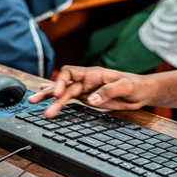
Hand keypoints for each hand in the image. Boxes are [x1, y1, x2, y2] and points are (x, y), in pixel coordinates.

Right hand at [28, 65, 151, 117]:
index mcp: (93, 74)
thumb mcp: (125, 87)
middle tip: (36, 104)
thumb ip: (108, 92)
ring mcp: (86, 89)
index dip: (61, 81)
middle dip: (50, 94)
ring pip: (64, 93)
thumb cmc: (136, 85)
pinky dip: (57, 98)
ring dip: (49, 98)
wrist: (142, 93)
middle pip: (64, 86)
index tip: (57, 94)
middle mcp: (87, 80)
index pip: (70, 72)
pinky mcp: (88, 98)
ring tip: (34, 103)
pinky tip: (46, 98)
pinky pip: (69, 98)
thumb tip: (90, 100)